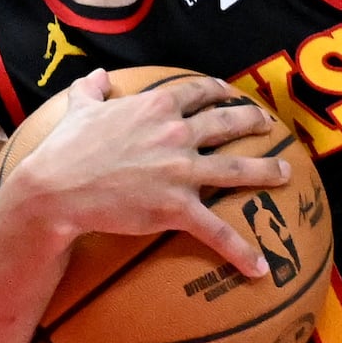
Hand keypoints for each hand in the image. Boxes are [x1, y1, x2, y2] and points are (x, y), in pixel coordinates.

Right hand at [0, 73, 291, 279]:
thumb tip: (93, 75)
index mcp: (156, 106)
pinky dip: (242, 250)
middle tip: (268, 124)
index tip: (230, 93)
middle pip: (227, 123)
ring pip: (235, 169)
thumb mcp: (77, 109)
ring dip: (265, 171)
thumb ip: (89, 89)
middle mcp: (177, 133)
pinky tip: (261, 267)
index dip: (218, 90)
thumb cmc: (65, 149)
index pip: (198, 92)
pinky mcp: (177, 208)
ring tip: (285, 174)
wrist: (57, 188)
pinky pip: (217, 231)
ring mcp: (181, 171)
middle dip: (252, 121)